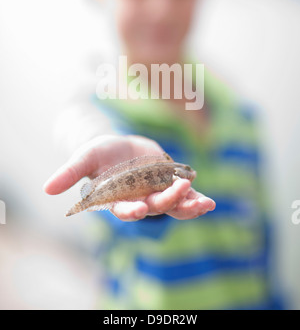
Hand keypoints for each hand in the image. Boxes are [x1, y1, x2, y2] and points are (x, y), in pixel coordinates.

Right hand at [43, 134, 214, 220]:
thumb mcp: (84, 158)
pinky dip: (196, 199)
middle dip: (167, 200)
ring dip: (188, 206)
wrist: (120, 147)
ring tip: (205, 204)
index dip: (130, 211)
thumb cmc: (99, 154)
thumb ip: (69, 173)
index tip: (139, 210)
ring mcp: (156, 193)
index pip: (123, 209)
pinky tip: (209, 201)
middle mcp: (138, 199)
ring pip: (173, 206)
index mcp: (117, 198)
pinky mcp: (169, 184)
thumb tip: (45, 188)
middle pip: (154, 206)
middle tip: (179, 189)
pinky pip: (185, 196)